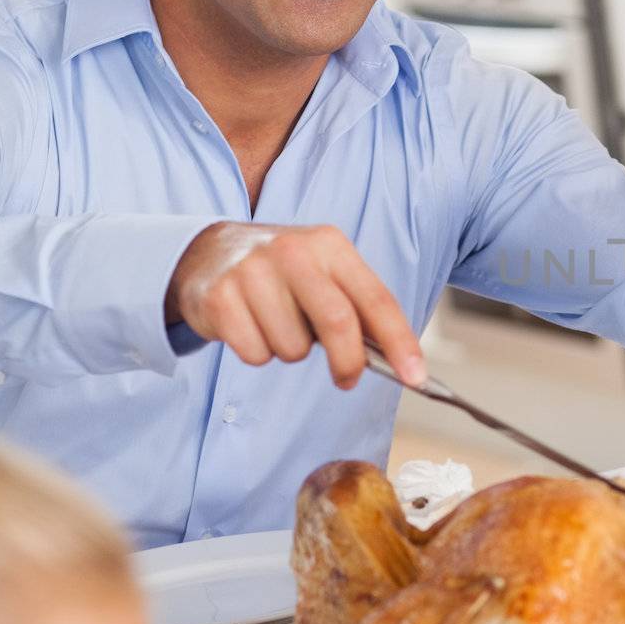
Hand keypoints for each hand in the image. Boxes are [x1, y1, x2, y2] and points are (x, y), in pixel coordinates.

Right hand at [165, 221, 424, 388]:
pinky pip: (255, 354)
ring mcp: (252, 271)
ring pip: (292, 348)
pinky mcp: (219, 297)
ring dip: (290, 351)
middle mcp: (293, 252)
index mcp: (330, 245)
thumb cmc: (285, 275)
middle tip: (346, 379)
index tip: (415, 378)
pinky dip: (258, 353)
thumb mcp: (325, 274)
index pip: (376, 300)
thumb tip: (398, 361)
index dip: (400, 342)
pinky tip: (250, 326)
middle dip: (348, 363)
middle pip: (338, 323)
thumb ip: (359, 309)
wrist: (209, 252)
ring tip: (278, 325)